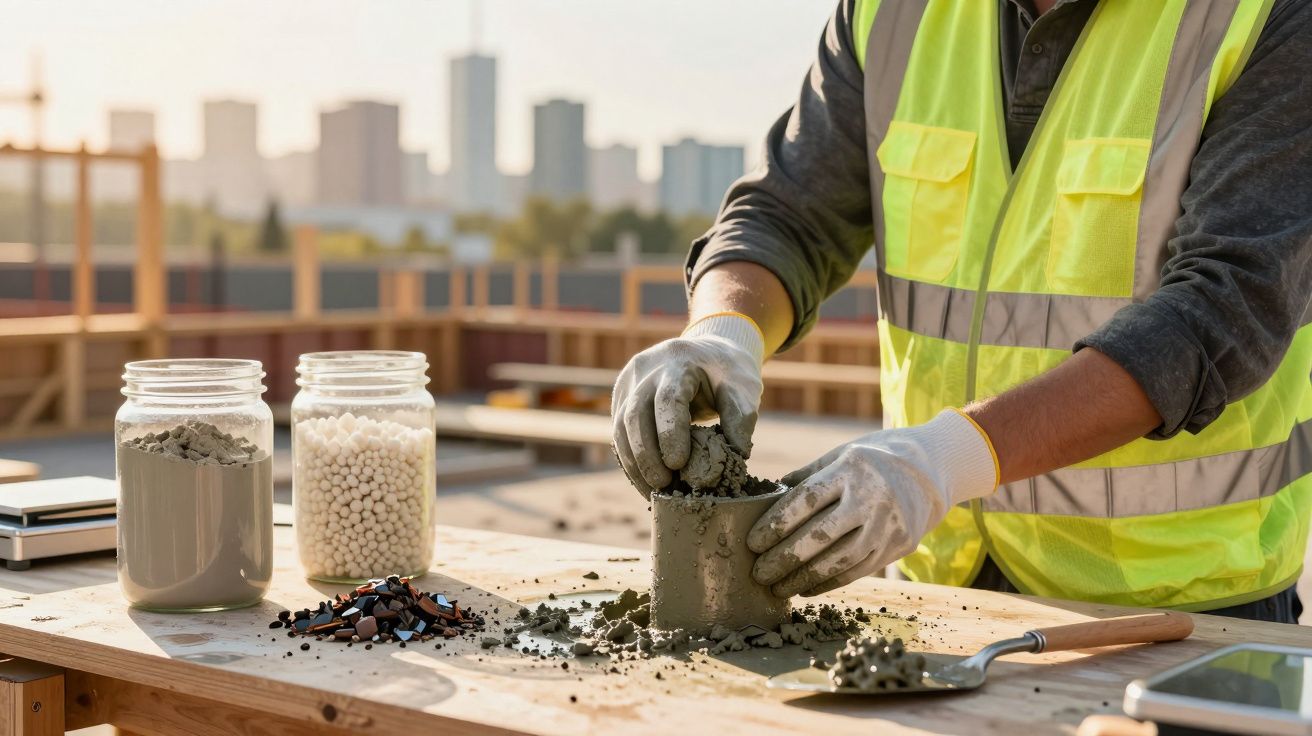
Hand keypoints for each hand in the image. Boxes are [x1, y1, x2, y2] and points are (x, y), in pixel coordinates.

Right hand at [611, 313, 764, 498]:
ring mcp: (629, 382)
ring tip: (654, 490)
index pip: (667, 398)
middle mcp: (646, 369)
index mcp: (679, 361)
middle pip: (634, 414)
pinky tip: (644, 482)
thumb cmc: (727, 371)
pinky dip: (631, 459)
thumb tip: (737, 455)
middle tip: (664, 485)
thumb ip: (741, 417)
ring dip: (635, 462)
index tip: (678, 464)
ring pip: (620, 426)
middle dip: (646, 454)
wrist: (706, 350)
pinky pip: (619, 432)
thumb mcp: (743, 386)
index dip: (669, 433)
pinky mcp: (622, 397)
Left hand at [746, 409, 997, 596]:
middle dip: (783, 559)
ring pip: (839, 560)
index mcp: (850, 469)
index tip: (752, 543)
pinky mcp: (900, 545)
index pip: (805, 501)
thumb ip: (806, 478)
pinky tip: (806, 588)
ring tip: (777, 588)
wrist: (930, 469)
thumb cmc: (872, 460)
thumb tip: (765, 501)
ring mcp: (888, 524)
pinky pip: (858, 570)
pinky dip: (829, 582)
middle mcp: (871, 498)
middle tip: (758, 573)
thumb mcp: (840, 455)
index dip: (775, 525)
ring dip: (803, 579)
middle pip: (819, 536)